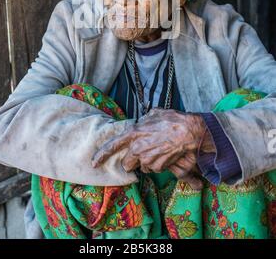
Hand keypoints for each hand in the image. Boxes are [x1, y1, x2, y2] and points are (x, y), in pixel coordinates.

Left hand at [92, 108, 212, 188]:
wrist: (188, 132)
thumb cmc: (172, 120)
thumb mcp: (154, 114)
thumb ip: (144, 121)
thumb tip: (143, 122)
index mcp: (133, 133)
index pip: (112, 145)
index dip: (101, 155)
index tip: (94, 162)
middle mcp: (137, 148)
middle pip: (127, 163)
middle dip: (132, 161)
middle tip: (141, 154)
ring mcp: (147, 159)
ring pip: (142, 166)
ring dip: (146, 162)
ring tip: (158, 150)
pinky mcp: (158, 167)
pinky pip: (154, 169)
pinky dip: (158, 164)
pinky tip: (165, 154)